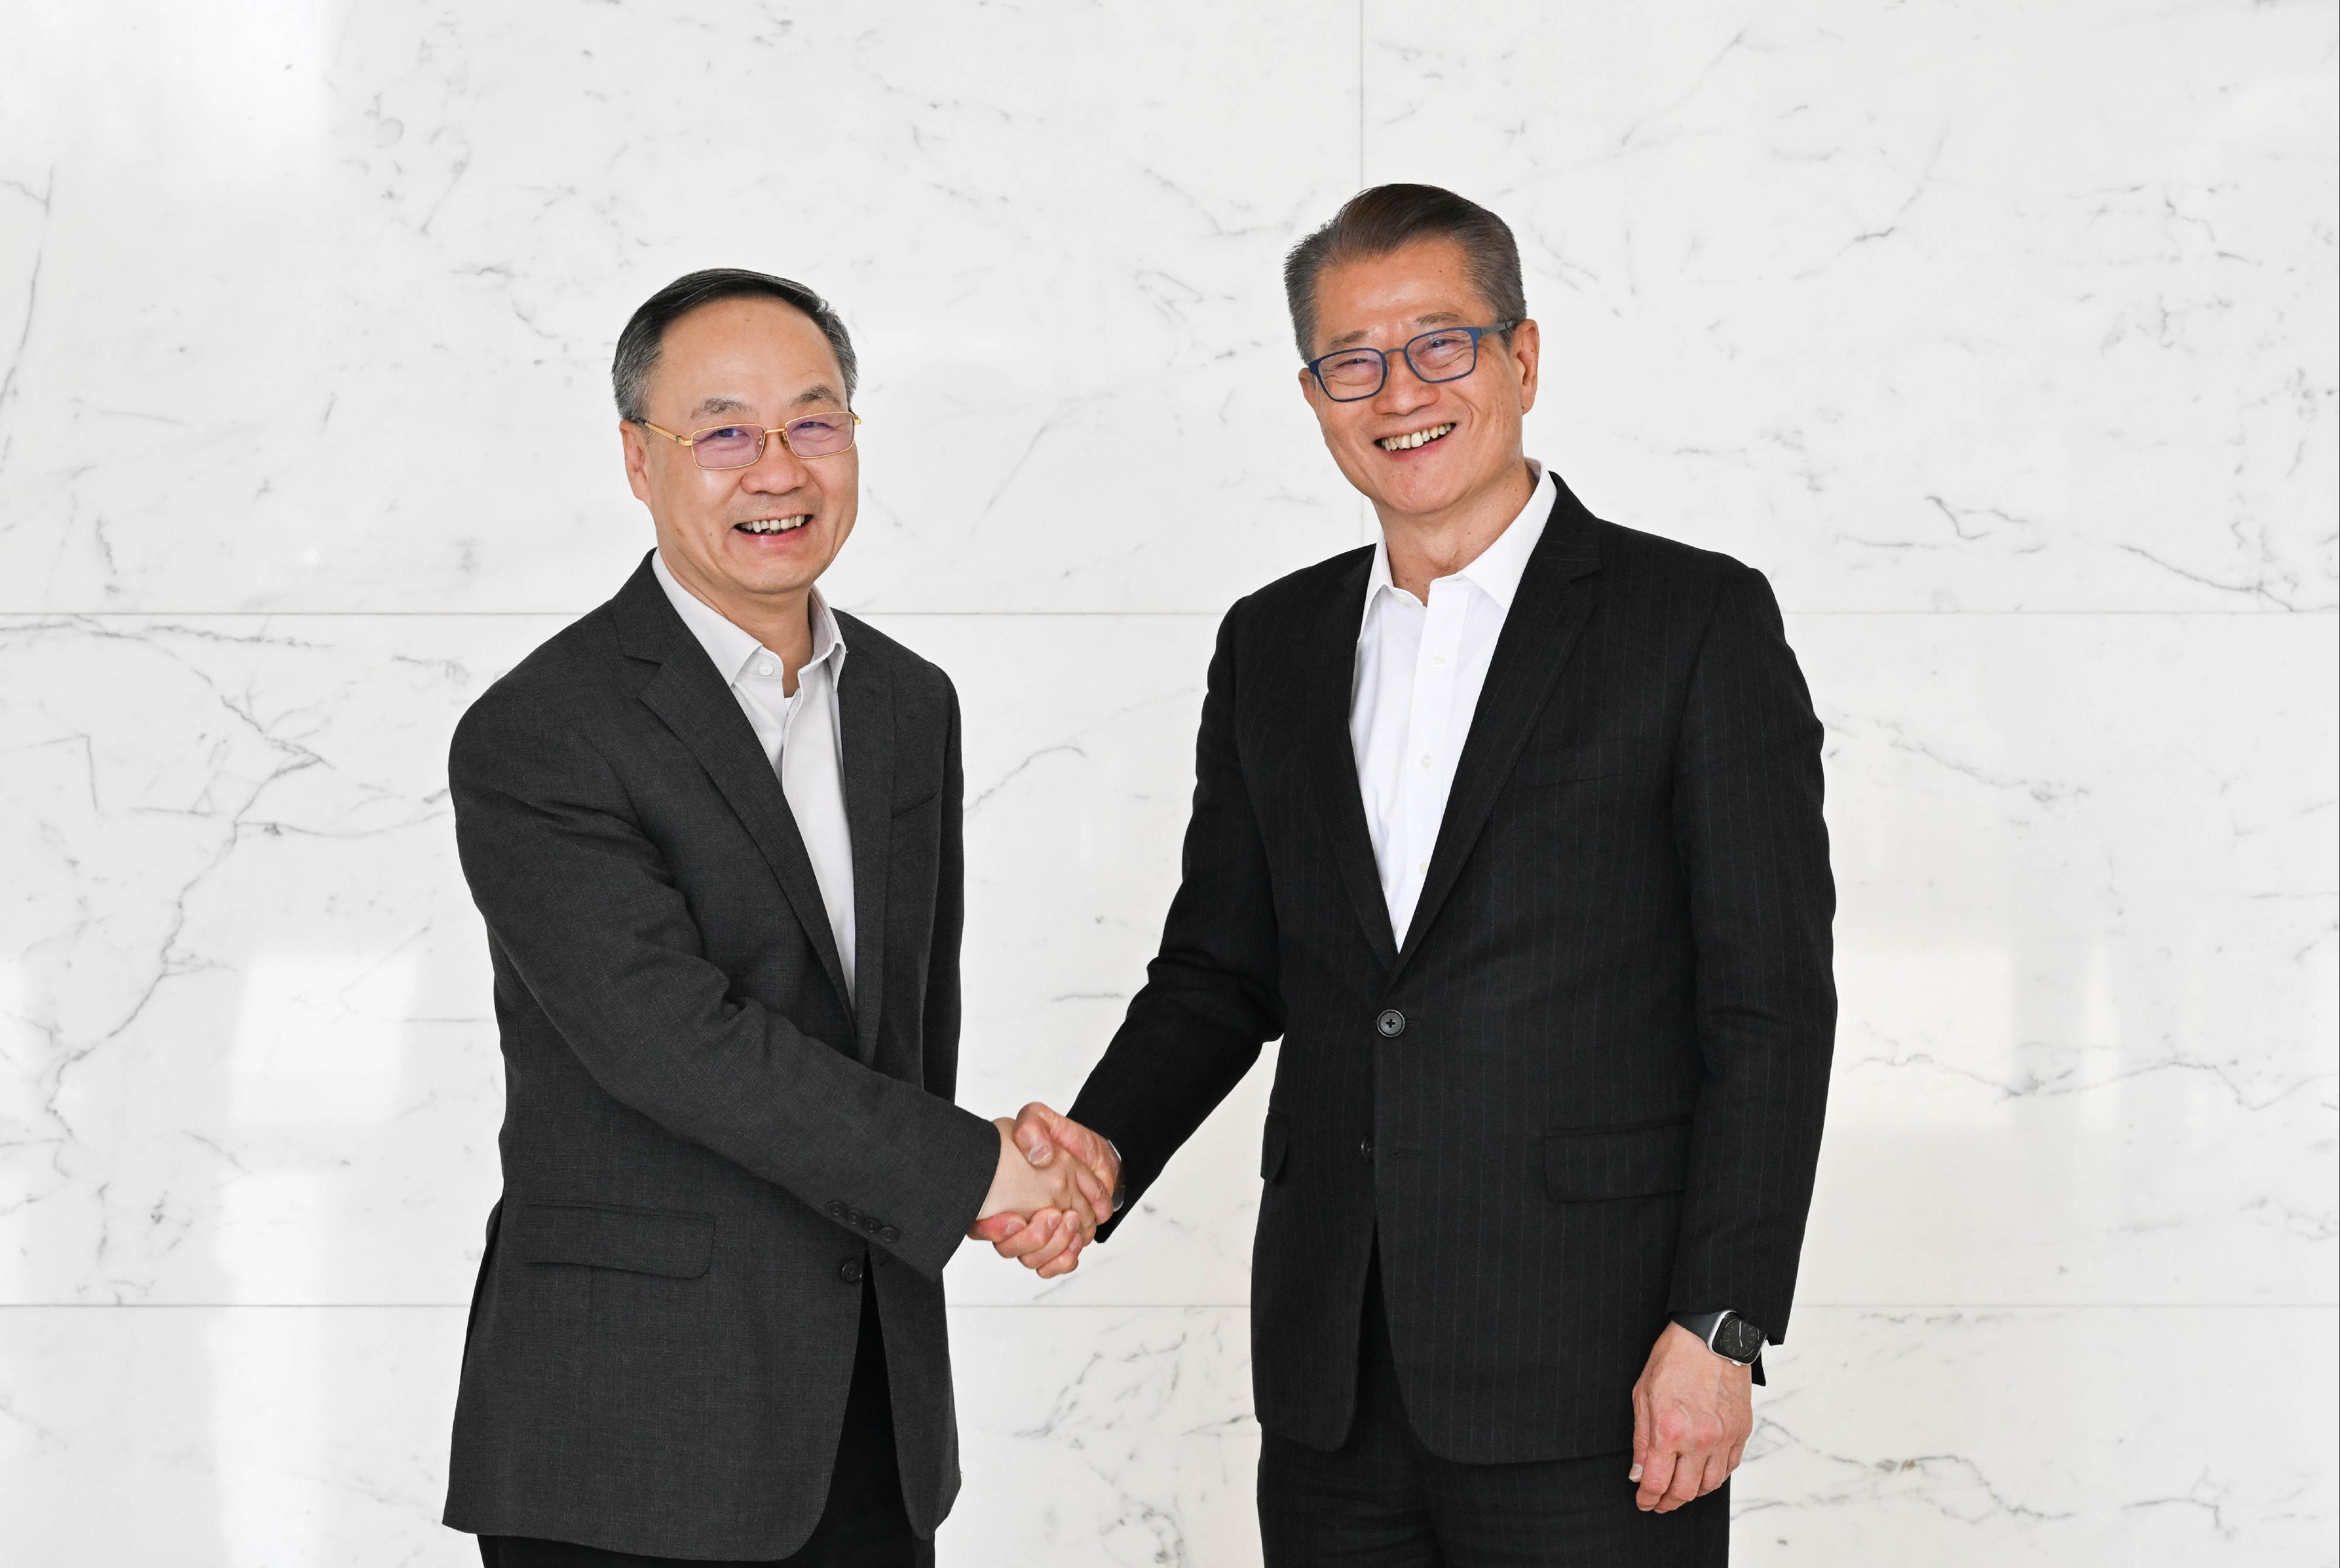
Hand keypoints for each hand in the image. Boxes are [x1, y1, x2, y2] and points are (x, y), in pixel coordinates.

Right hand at [966, 1104, 1120, 1278]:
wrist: (1090, 1152)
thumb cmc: (1056, 1138)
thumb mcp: (1039, 1120)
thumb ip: (1032, 1129)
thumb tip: (1038, 1154)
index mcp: (1000, 1192)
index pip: (979, 1226)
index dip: (992, 1229)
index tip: (1015, 1218)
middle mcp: (1013, 1216)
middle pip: (1009, 1248)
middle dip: (1032, 1238)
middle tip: (1053, 1215)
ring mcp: (1034, 1232)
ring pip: (1032, 1260)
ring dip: (1052, 1246)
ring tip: (1069, 1221)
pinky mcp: (1055, 1242)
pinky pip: (1051, 1267)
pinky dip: (1063, 1260)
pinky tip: (1074, 1243)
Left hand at [1630, 1323, 1752, 1512]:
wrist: (1711, 1336)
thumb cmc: (1673, 1359)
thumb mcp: (1642, 1395)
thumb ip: (1641, 1440)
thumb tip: (1639, 1474)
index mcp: (1670, 1431)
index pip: (1657, 1483)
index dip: (1647, 1499)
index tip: (1643, 1502)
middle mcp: (1701, 1440)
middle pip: (1685, 1491)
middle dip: (1668, 1502)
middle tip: (1659, 1502)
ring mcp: (1725, 1437)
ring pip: (1710, 1485)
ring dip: (1692, 1492)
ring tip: (1679, 1488)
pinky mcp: (1742, 1431)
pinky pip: (1730, 1467)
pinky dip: (1714, 1476)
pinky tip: (1702, 1472)